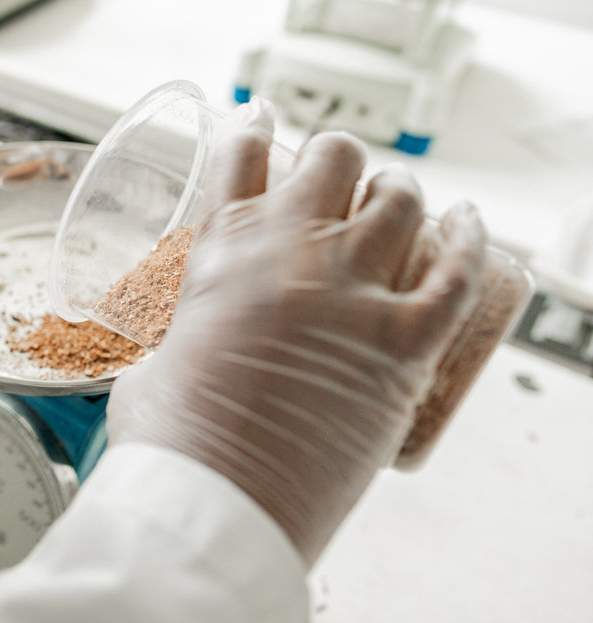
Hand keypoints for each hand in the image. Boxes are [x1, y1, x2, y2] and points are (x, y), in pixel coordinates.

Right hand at [107, 100, 486, 565]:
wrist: (217, 500)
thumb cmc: (174, 444)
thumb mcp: (152, 361)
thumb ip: (174, 336)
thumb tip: (180, 351)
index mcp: (221, 249)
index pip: (241, 153)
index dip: (252, 127)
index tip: (261, 121)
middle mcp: (293, 252)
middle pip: (333, 156)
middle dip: (333, 160)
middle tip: (331, 182)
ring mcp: (355, 293)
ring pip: (401, 198)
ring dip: (395, 192)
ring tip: (390, 202)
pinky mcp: (406, 345)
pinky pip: (458, 270)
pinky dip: (470, 238)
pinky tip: (466, 222)